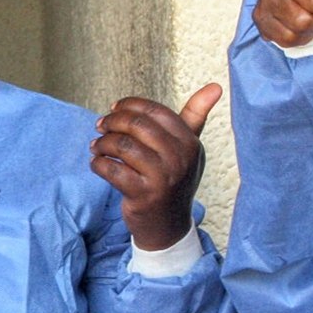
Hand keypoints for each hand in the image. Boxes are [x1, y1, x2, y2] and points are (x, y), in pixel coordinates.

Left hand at [91, 84, 222, 249]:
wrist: (168, 226)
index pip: (155, 112)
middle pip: (137, 126)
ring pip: (123, 146)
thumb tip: (215, 86)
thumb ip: (195, 116)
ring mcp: (163, 178)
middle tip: (100, 126)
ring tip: (96, 146)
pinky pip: (112, 170)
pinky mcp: (144, 196)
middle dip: (112, 122)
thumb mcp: (188, 148)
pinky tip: (97, 163)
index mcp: (190, 142)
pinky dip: (98, 163)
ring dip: (102, 143)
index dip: (129, 106)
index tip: (113, 109)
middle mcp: (180, 159)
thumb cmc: (174, 180)